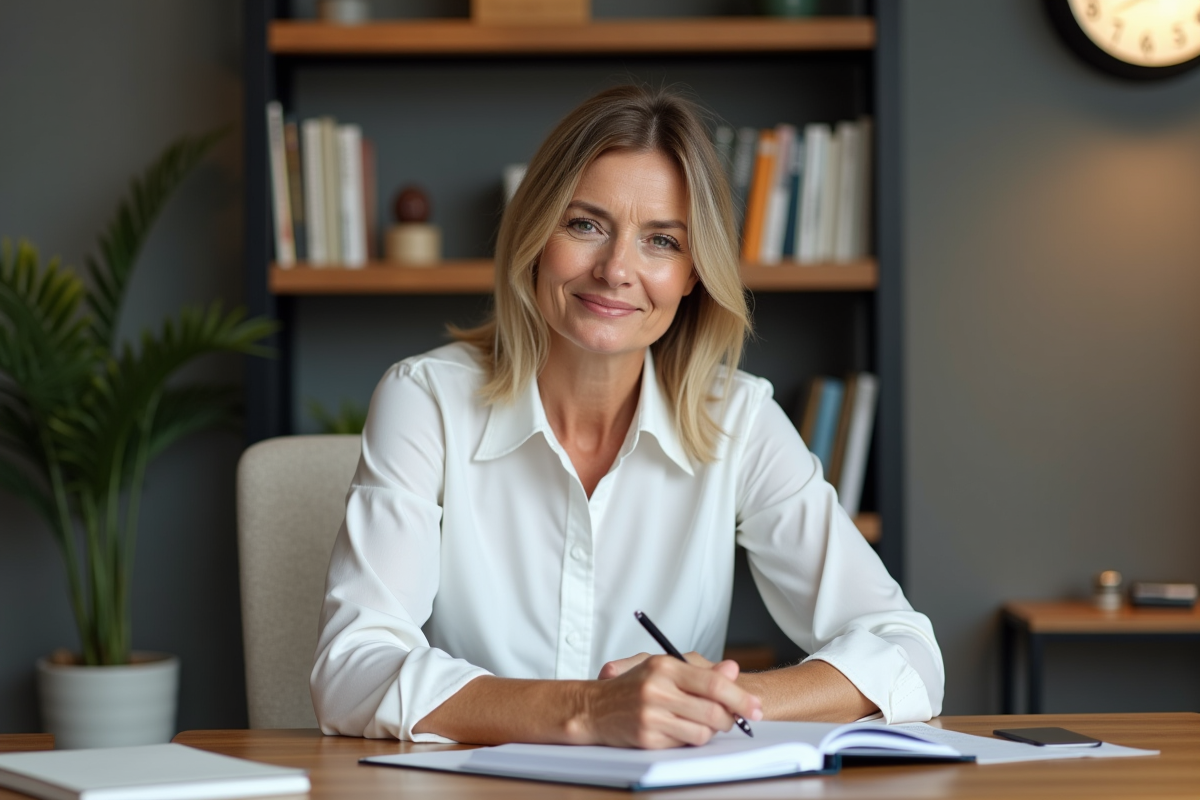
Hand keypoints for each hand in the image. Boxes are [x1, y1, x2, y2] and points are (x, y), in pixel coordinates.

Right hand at [575, 654, 761, 748]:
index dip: (740, 698)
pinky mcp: (647, 738)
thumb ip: (701, 671)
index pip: (714, 683)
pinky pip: (683, 744)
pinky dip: (688, 739)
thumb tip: (733, 669)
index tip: (755, 708)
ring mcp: (651, 716)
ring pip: (702, 732)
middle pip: (713, 712)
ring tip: (702, 723)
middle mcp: (657, 690)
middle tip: (734, 720)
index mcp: (664, 666)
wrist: (594, 708)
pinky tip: (680, 729)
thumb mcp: (665, 668)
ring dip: (709, 731)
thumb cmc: (634, 686)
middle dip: (730, 719)